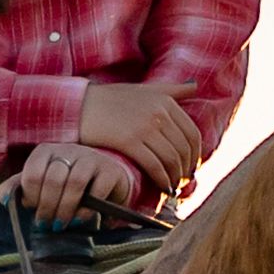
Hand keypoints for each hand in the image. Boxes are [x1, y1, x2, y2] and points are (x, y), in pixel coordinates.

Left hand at [6, 137, 149, 219]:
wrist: (103, 177)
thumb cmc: (65, 182)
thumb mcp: (41, 182)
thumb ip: (18, 189)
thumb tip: (3, 199)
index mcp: (46, 151)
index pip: (33, 173)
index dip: (31, 196)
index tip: (33, 209)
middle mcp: (68, 149)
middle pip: (53, 179)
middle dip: (47, 207)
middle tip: (45, 224)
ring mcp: (90, 158)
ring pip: (74, 183)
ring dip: (64, 209)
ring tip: (60, 224)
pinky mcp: (109, 171)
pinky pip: (96, 191)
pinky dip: (85, 209)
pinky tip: (78, 219)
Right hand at [57, 79, 211, 203]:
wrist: (77, 105)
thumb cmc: (108, 98)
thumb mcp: (142, 88)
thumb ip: (171, 89)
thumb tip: (195, 85)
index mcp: (165, 101)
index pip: (192, 133)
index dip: (195, 155)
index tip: (190, 167)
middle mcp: (158, 112)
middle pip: (183, 149)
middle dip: (185, 169)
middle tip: (181, 181)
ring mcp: (144, 126)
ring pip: (171, 159)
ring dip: (174, 177)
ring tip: (171, 186)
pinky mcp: (129, 141)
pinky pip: (154, 165)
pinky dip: (162, 179)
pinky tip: (161, 187)